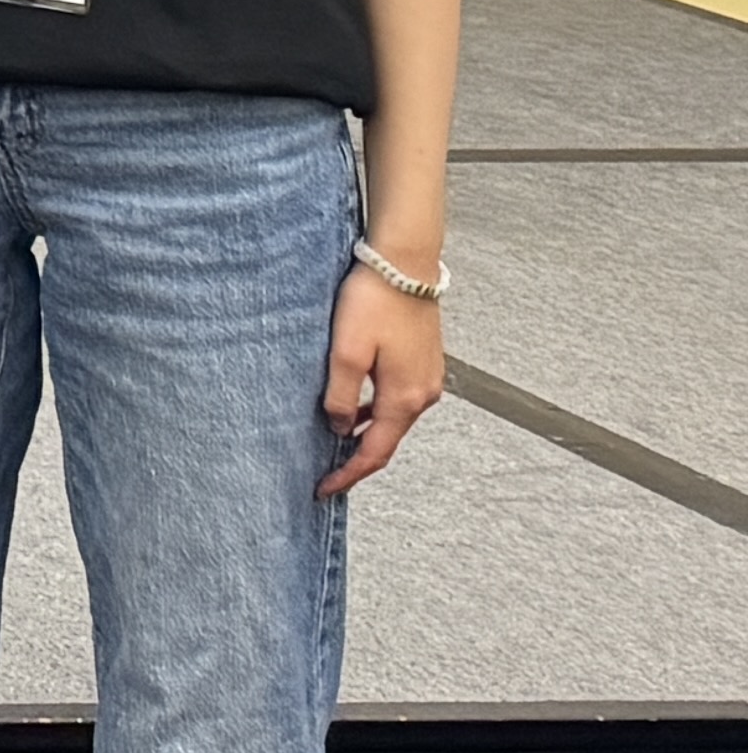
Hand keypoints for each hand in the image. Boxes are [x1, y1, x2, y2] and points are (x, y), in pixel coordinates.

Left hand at [320, 265, 446, 494]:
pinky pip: (397, 399)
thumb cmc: (374, 301)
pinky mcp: (423, 362)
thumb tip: (340, 427)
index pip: (374, 452)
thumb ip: (341, 396)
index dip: (348, 475)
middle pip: (387, 440)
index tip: (324, 489)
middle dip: (357, 459)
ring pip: (392, 419)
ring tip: (334, 444)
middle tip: (326, 472)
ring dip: (366, 434)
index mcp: (403, 398)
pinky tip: (355, 407)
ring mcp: (427, 378)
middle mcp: (423, 394)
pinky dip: (376, 411)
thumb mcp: (346, 352)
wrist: (405, 263)